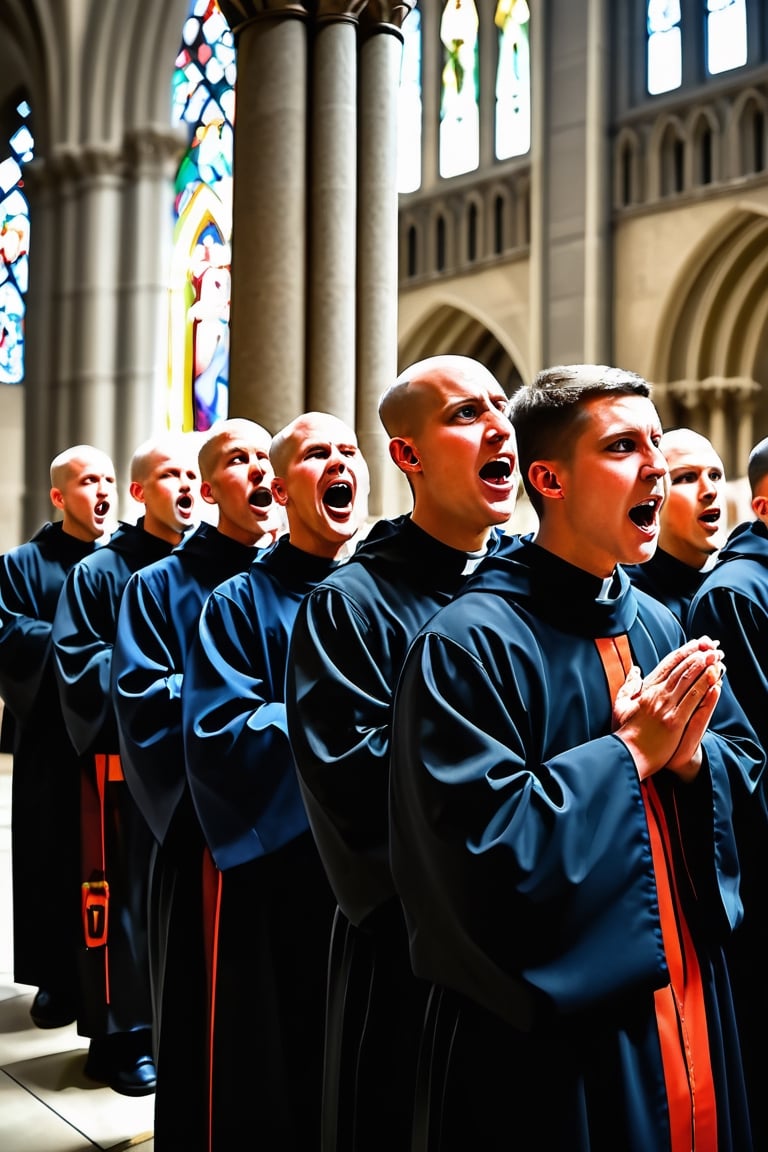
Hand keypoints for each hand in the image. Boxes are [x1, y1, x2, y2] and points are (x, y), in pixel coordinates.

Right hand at [613, 636, 723, 780]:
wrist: (627, 755)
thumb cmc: (624, 733)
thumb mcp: (621, 705)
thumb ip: (629, 686)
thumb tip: (636, 670)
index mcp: (646, 691)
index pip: (667, 666)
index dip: (682, 653)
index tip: (695, 644)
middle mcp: (657, 696)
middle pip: (681, 670)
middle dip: (697, 656)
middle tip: (710, 646)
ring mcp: (667, 708)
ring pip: (689, 681)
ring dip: (703, 667)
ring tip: (714, 656)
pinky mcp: (675, 721)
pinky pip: (693, 700)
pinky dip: (704, 687)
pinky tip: (713, 678)